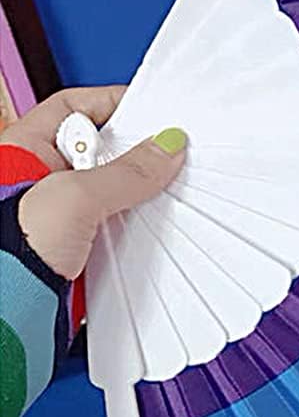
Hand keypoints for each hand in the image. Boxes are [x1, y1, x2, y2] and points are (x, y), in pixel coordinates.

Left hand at [1, 86, 185, 278]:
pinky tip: (148, 231)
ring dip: (138, 196)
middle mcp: (43, 182)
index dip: (114, 104)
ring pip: (115, 193)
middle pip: (103, 152)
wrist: (10, 312)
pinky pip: (121, 228)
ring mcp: (65, 218)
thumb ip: (125, 172)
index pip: (74, 107)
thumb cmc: (7, 253)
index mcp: (24, 152)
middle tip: (159, 158)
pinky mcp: (84, 251)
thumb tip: (164, 147)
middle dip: (134, 155)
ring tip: (153, 198)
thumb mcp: (74, 198)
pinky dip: (139, 228)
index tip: (153, 111)